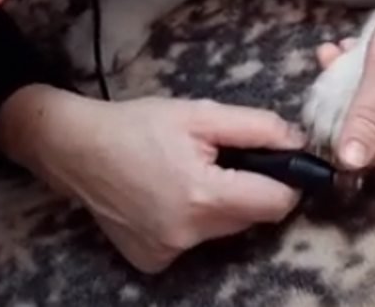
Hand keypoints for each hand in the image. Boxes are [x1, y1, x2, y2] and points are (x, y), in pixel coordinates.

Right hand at [0, 87, 304, 272]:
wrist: (76, 149)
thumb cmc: (137, 125)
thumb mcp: (200, 113)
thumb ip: (257, 127)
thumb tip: (299, 143)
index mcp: (204, 196)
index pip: (277, 203)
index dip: (286, 180)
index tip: (276, 163)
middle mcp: (188, 234)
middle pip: (251, 218)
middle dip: (248, 189)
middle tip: (220, 160)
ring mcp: (168, 252)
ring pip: (223, 231)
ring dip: (219, 205)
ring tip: (188, 174)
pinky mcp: (153, 261)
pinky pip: (194, 242)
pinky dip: (191, 222)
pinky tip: (166, 196)